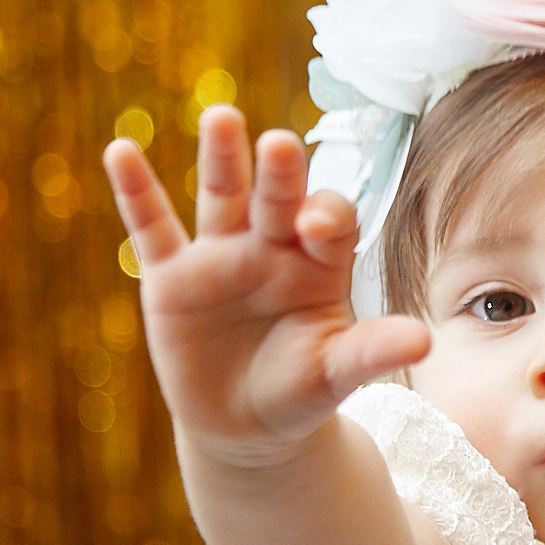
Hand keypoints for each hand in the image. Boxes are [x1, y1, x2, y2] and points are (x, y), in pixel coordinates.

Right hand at [107, 105, 431, 466]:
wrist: (244, 425)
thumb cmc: (300, 392)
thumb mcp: (335, 375)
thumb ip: (372, 352)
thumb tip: (424, 342)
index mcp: (319, 263)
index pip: (329, 222)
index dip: (325, 217)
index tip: (314, 227)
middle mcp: (272, 246)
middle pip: (278, 197)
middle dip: (279, 174)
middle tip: (280, 145)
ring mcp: (220, 255)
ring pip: (221, 197)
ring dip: (221, 159)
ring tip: (222, 119)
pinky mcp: (171, 276)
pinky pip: (152, 228)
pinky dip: (136, 192)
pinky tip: (120, 150)